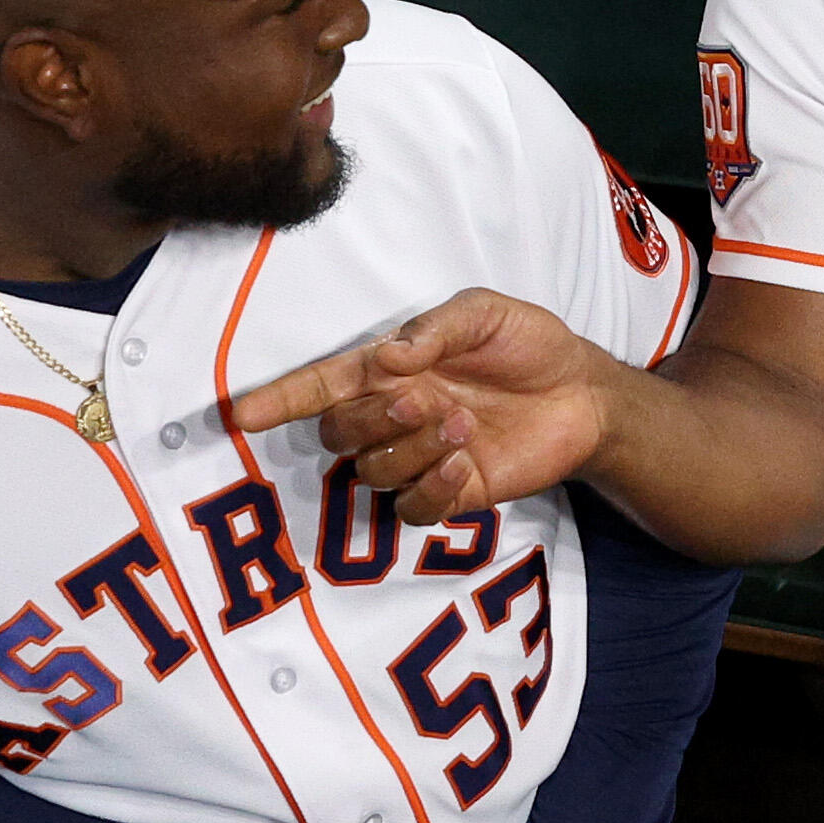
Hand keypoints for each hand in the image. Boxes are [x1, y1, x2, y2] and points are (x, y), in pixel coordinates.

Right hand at [230, 289, 618, 524]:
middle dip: (371, 420)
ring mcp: (419, 458)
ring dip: (411, 450)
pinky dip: (432, 488)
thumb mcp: (485, 313)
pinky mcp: (451, 493)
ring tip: (464, 424)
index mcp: (390, 370)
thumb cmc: (528, 344)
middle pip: (338, 434)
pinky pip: (412, 509)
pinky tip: (465, 462)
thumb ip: (435, 330)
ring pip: (373, 472)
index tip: (239, 414)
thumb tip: (387, 357)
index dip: (279, 400)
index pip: (319, 387)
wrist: (584, 392)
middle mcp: (395, 416)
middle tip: (426, 401)